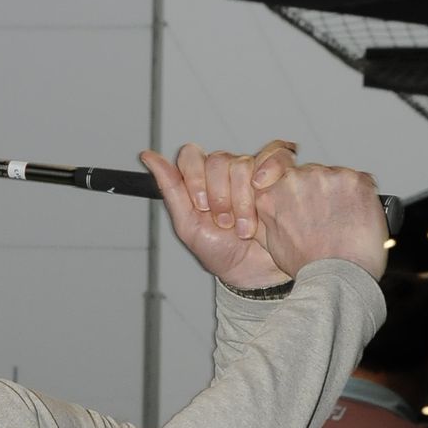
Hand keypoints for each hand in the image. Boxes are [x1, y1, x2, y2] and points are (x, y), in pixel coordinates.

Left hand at [140, 139, 300, 289]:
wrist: (255, 273)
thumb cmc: (221, 252)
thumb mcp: (188, 226)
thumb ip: (170, 189)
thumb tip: (148, 156)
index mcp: (201, 180)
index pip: (191, 156)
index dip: (194, 178)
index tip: (201, 206)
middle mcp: (225, 172)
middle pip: (218, 159)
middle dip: (219, 196)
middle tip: (223, 222)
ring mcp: (252, 172)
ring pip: (243, 163)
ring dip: (242, 200)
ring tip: (244, 227)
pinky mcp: (278, 174)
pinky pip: (277, 154)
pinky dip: (271, 170)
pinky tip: (265, 195)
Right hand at [257, 158, 389, 282]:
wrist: (338, 277)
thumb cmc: (309, 266)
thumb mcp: (273, 243)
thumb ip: (269, 218)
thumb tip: (272, 210)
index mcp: (271, 195)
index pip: (283, 179)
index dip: (297, 194)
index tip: (306, 205)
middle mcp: (295, 180)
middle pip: (309, 174)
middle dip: (319, 192)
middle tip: (328, 219)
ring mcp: (326, 177)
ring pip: (334, 175)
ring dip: (340, 193)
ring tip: (343, 221)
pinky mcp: (354, 179)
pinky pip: (359, 180)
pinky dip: (361, 196)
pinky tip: (357, 217)